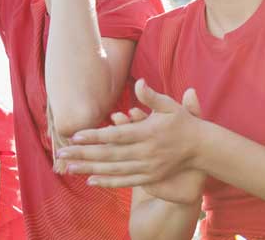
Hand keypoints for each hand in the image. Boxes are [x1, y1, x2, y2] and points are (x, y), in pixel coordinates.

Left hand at [58, 80, 203, 188]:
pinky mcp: (150, 177)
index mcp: (147, 132)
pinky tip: (90, 181)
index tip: (75, 136)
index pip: (116, 135)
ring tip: (68, 168)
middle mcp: (146, 151)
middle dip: (83, 154)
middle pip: (109, 154)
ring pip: (114, 169)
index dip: (95, 136)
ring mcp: (148, 167)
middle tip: (61, 152)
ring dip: (90, 169)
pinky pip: (125, 181)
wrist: (202, 147)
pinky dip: (108, 182)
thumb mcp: (170, 105)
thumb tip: (138, 82)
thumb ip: (152, 96)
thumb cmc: (184, 122)